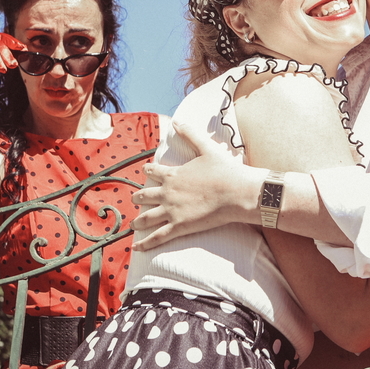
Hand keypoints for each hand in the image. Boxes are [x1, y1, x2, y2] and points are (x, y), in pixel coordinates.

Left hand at [130, 122, 258, 249]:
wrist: (236, 192)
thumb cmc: (224, 170)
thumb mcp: (206, 148)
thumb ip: (190, 134)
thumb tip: (178, 121)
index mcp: (173, 174)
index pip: (154, 171)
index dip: (148, 171)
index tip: (144, 171)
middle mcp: (168, 193)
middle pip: (145, 196)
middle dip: (139, 198)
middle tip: (135, 200)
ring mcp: (172, 211)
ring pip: (147, 218)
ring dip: (138, 222)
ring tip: (133, 225)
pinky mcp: (179, 226)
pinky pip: (157, 237)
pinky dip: (145, 243)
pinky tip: (136, 247)